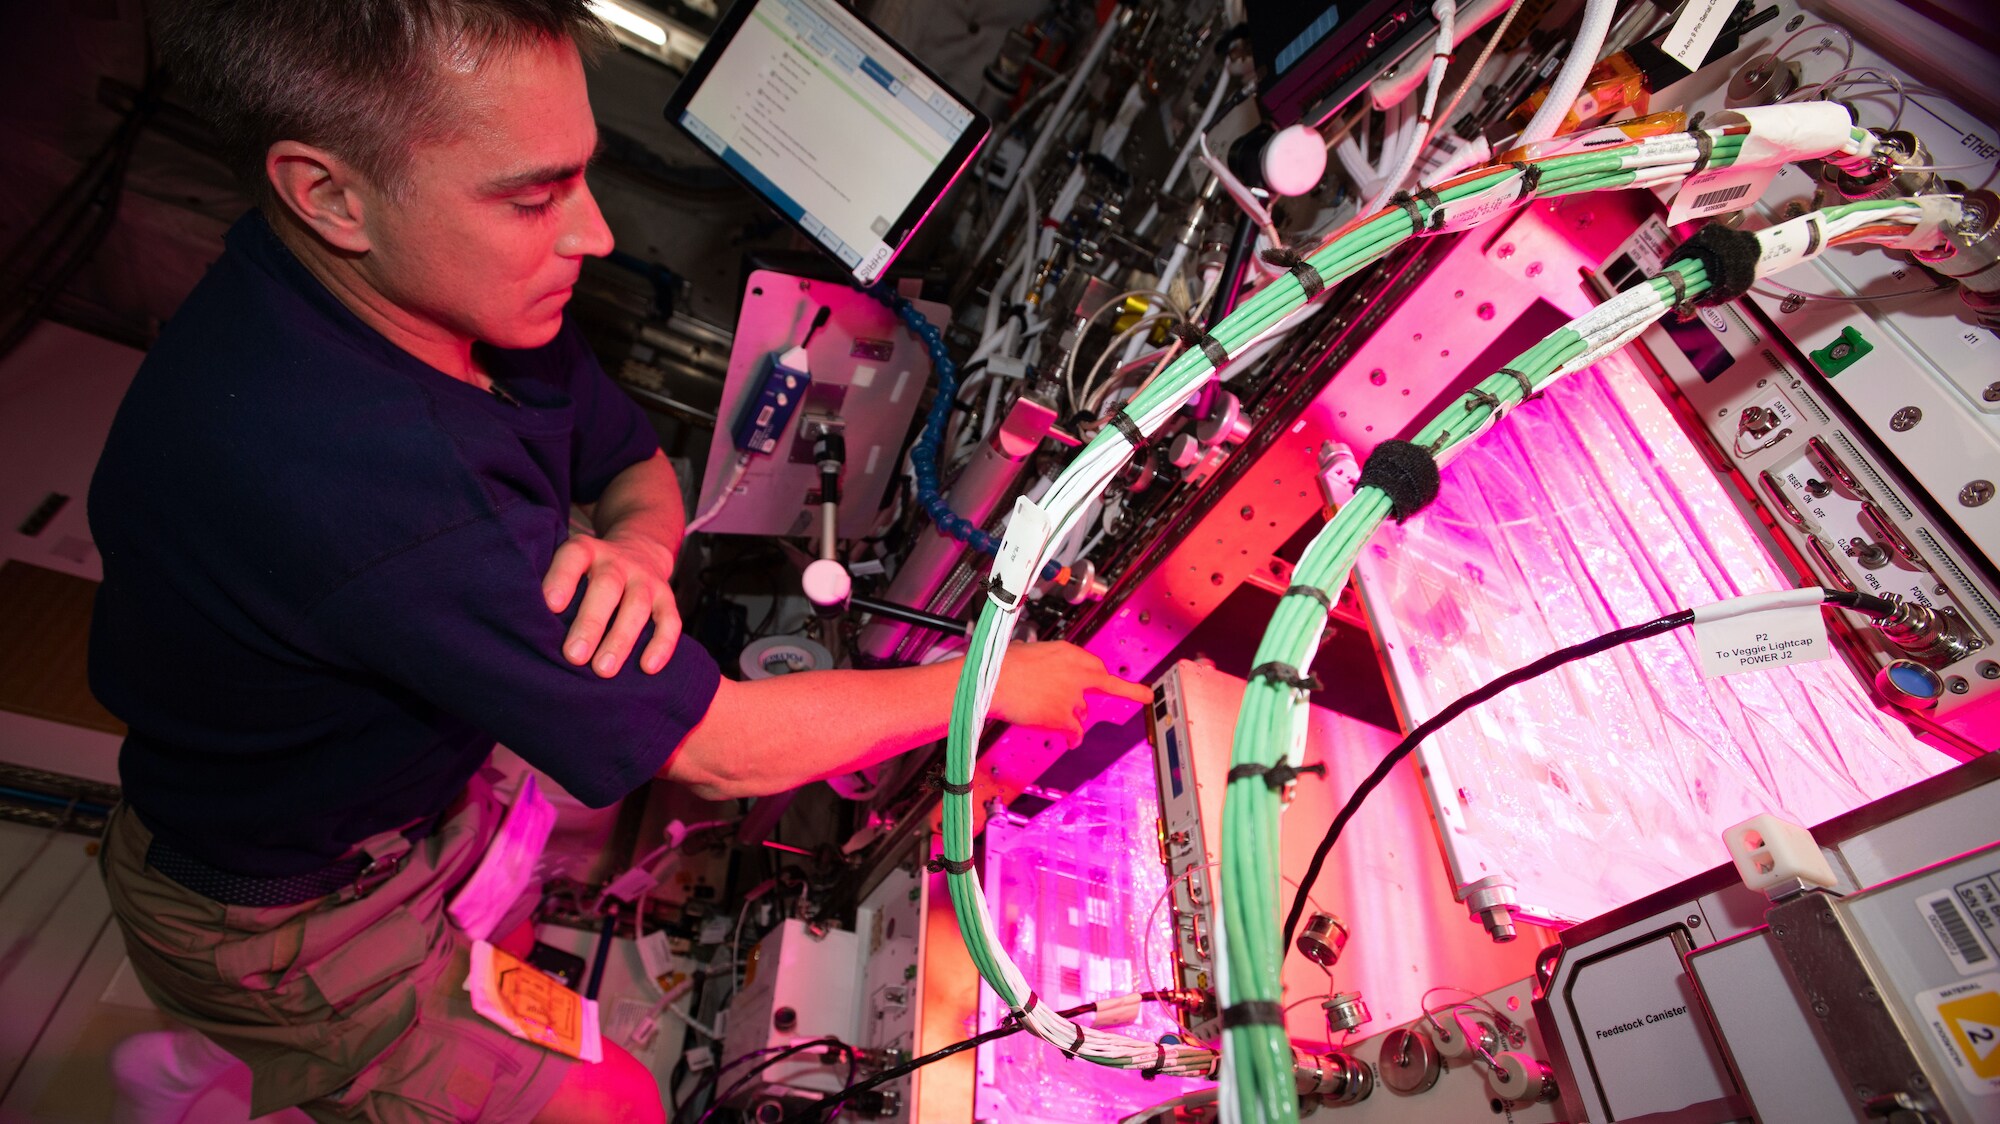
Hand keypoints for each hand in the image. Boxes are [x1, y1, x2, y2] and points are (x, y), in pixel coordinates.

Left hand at [542, 530, 680, 677]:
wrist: (640, 549)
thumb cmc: (590, 573)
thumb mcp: (572, 565)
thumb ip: (556, 589)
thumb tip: (532, 632)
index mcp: (587, 551)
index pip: (574, 557)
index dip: (563, 578)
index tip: (551, 605)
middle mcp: (618, 562)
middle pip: (607, 586)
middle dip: (591, 623)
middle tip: (574, 656)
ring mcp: (646, 579)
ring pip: (637, 606)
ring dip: (621, 639)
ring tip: (603, 670)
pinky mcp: (667, 598)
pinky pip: (669, 620)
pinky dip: (662, 644)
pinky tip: (648, 668)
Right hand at [988, 641, 1150, 746]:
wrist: (991, 682)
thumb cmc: (999, 666)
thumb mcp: (1027, 653)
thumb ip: (1044, 663)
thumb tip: (1041, 672)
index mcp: (1066, 651)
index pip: (1093, 663)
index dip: (1097, 674)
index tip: (1107, 677)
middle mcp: (1076, 671)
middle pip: (1104, 683)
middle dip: (1124, 691)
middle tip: (1142, 695)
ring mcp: (1072, 695)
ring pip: (1082, 710)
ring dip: (1074, 716)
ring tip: (1058, 720)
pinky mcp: (1064, 716)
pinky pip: (1075, 731)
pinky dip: (1073, 738)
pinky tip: (1071, 742)